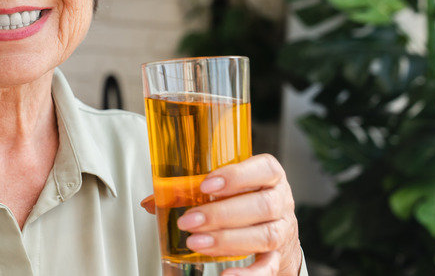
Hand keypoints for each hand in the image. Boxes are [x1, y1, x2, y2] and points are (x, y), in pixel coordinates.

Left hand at [141, 154, 301, 275]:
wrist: (276, 232)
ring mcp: (282, 230)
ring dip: (226, 240)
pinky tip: (226, 274)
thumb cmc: (245, 202)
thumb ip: (190, 191)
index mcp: (268, 177)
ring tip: (196, 243)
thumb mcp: (225, 189)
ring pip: (264, 235)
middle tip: (189, 221)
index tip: (207, 185)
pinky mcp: (279, 257)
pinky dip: (248, 274)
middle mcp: (280, 201)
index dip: (237, 176)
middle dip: (221, 214)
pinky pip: (268, 267)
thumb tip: (152, 202)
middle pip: (261, 206)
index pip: (264, 169)